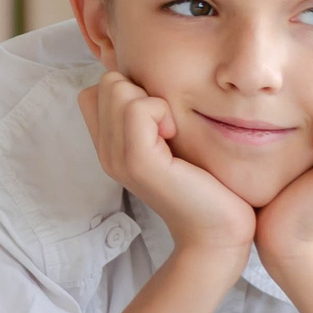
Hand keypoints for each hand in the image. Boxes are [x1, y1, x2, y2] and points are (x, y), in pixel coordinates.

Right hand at [77, 72, 254, 260]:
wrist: (218, 231)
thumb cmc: (205, 184)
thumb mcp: (169, 142)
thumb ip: (149, 116)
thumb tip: (146, 81)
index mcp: (110, 146)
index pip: (94, 90)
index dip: (128, 90)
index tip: (157, 118)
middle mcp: (106, 152)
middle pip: (106, 83)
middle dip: (141, 90)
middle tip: (167, 125)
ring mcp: (116, 158)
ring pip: (117, 89)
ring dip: (152, 101)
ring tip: (171, 132)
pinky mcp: (137, 163)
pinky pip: (137, 109)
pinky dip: (160, 111)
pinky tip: (174, 135)